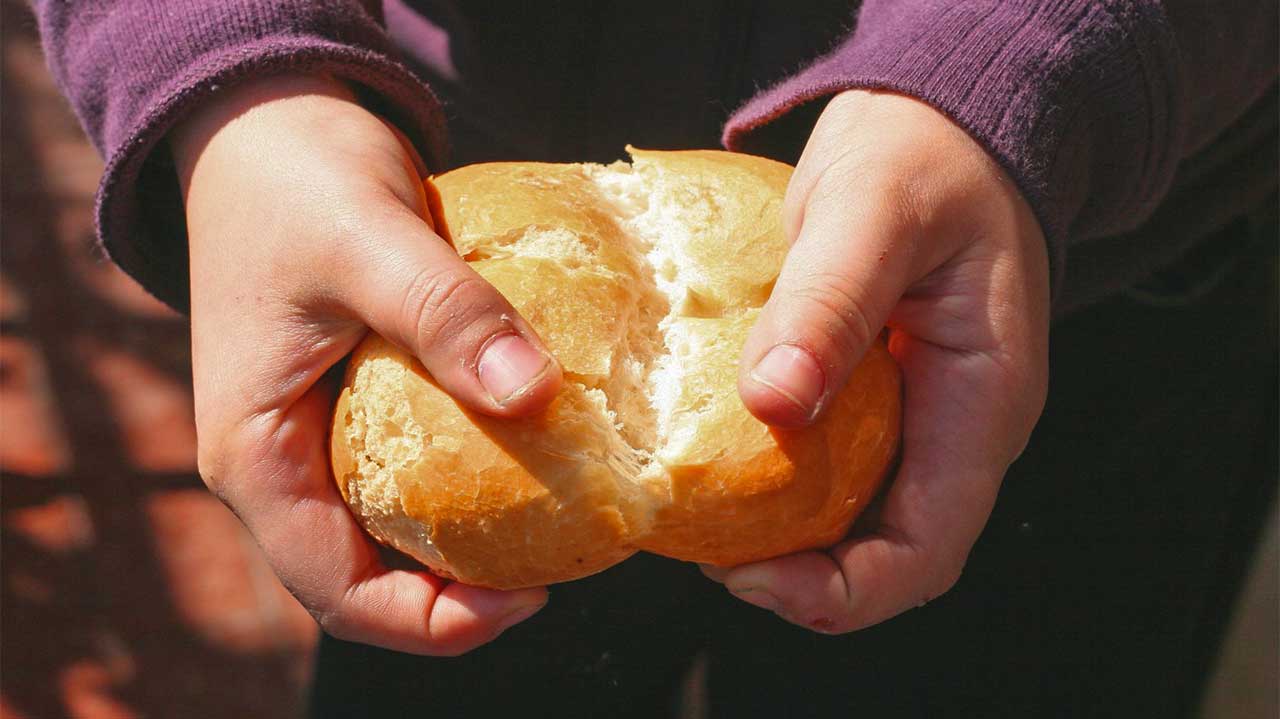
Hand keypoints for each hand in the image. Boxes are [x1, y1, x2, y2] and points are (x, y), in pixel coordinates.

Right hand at [173, 74, 561, 654]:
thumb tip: (534, 393)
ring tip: (555, 527)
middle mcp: (279, 465)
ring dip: (467, 544)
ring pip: (390, 531)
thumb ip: (444, 313)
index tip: (526, 599)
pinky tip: (533, 457)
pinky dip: (467, 481)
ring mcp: (312, 438)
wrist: (267, 123)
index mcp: (255, 457)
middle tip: (557, 568)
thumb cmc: (295, 178)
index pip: (337, 593)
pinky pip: (409, 473)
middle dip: (460, 595)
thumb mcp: (367, 237)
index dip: (432, 621)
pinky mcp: (349, 404)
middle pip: (369, 577)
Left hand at [707, 90, 1049, 632]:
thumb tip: (773, 402)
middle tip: (713, 559)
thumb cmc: (924, 156)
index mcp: (982, 402)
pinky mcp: (885, 394)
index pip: (927, 551)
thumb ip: (830, 303)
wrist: (945, 124)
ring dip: (793, 543)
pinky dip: (785, 488)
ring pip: (864, 520)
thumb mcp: (873, 210)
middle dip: (806, 579)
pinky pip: (840, 468)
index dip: (844, 592)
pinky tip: (726, 469)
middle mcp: (960, 427)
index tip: (751, 579)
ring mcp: (925, 415)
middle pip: (892, 554)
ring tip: (710, 525)